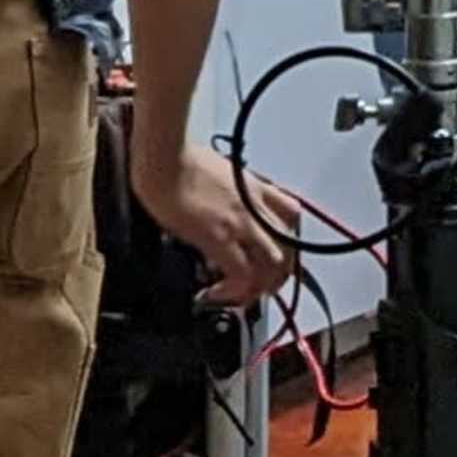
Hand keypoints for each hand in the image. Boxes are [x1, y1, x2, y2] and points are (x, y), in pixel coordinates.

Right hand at [130, 129, 296, 319]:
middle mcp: (255, 207)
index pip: (292, 213)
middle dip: (278, 273)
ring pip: (274, 265)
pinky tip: (213, 295)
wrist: (164, 158)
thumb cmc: (178, 158)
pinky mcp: (220, 238)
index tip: (273, 254)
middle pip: (291, 246)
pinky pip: (241, 275)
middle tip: (258, 288)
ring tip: (238, 298)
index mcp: (255, 187)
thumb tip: (214, 207)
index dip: (288, 238)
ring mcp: (242, 223)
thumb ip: (224, 191)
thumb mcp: (215, 170)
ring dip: (259, 287)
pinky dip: (232, 291)